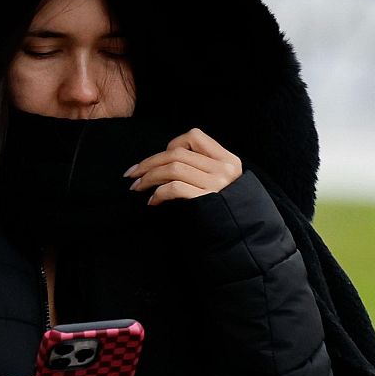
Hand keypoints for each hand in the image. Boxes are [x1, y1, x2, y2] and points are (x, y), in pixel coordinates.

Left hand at [122, 127, 242, 204]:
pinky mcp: (206, 200)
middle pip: (177, 153)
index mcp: (228, 159)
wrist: (242, 239)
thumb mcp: (222, 183)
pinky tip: (152, 201)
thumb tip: (166, 161)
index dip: (172, 144)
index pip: (194, 136)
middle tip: (132, 173)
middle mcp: (223, 168)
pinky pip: (174, 188)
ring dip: (149, 177)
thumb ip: (203, 169)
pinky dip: (159, 193)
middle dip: (149, 162)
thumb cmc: (224, 212)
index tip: (159, 160)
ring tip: (137, 187)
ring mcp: (217, 184)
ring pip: (173, 168)